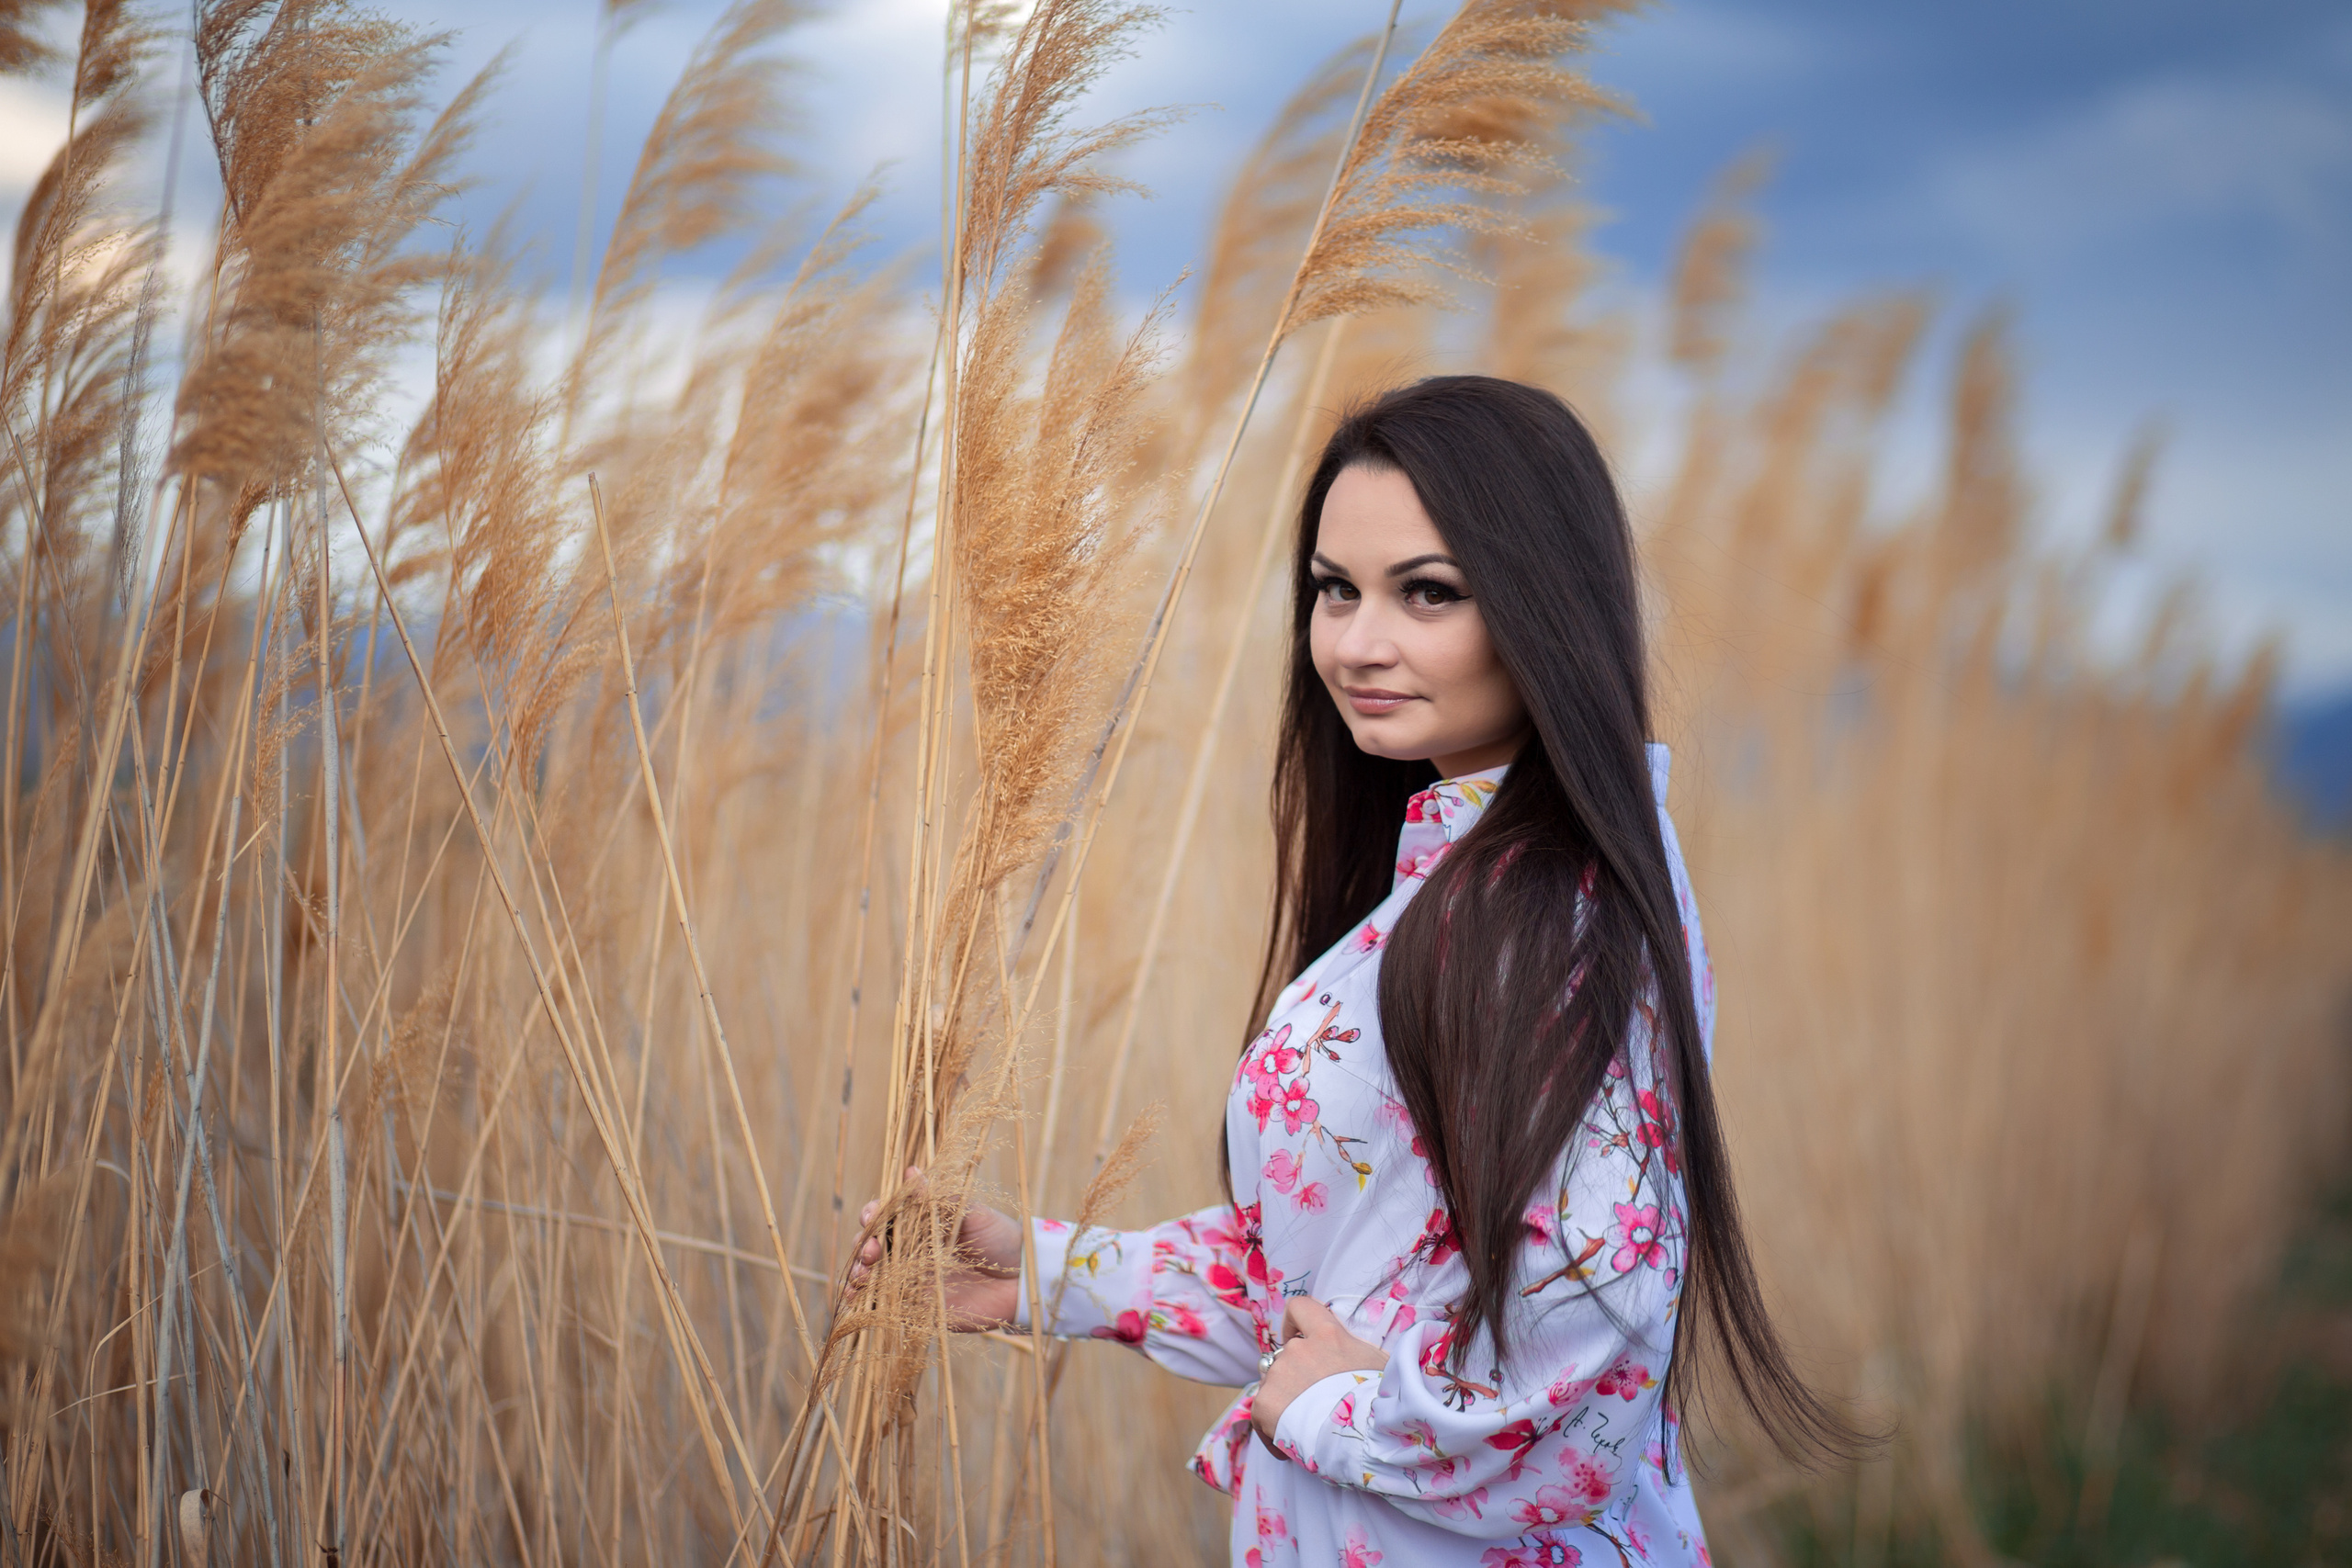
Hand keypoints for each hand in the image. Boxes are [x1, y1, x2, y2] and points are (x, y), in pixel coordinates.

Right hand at [845, 1166, 1026, 1331]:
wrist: (1023, 1279)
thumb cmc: (1000, 1238)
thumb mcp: (971, 1213)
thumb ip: (939, 1199)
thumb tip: (911, 1172)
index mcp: (923, 1223)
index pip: (887, 1216)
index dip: (872, 1215)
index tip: (870, 1217)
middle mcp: (913, 1250)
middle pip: (873, 1245)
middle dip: (863, 1246)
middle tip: (869, 1253)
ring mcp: (913, 1278)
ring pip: (873, 1274)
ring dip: (858, 1273)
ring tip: (859, 1277)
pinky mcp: (918, 1307)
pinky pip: (885, 1304)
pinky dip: (865, 1301)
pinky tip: (855, 1299)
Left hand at [1250, 1296, 1389, 1454]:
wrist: (1366, 1436)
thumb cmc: (1380, 1403)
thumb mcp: (1378, 1364)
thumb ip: (1356, 1351)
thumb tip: (1356, 1355)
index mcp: (1327, 1335)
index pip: (1300, 1308)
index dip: (1293, 1323)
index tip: (1296, 1336)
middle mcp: (1298, 1349)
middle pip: (1287, 1357)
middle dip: (1296, 1377)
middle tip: (1314, 1405)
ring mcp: (1279, 1375)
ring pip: (1273, 1384)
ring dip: (1285, 1402)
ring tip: (1305, 1428)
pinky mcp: (1264, 1403)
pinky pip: (1260, 1414)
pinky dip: (1270, 1428)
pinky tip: (1289, 1445)